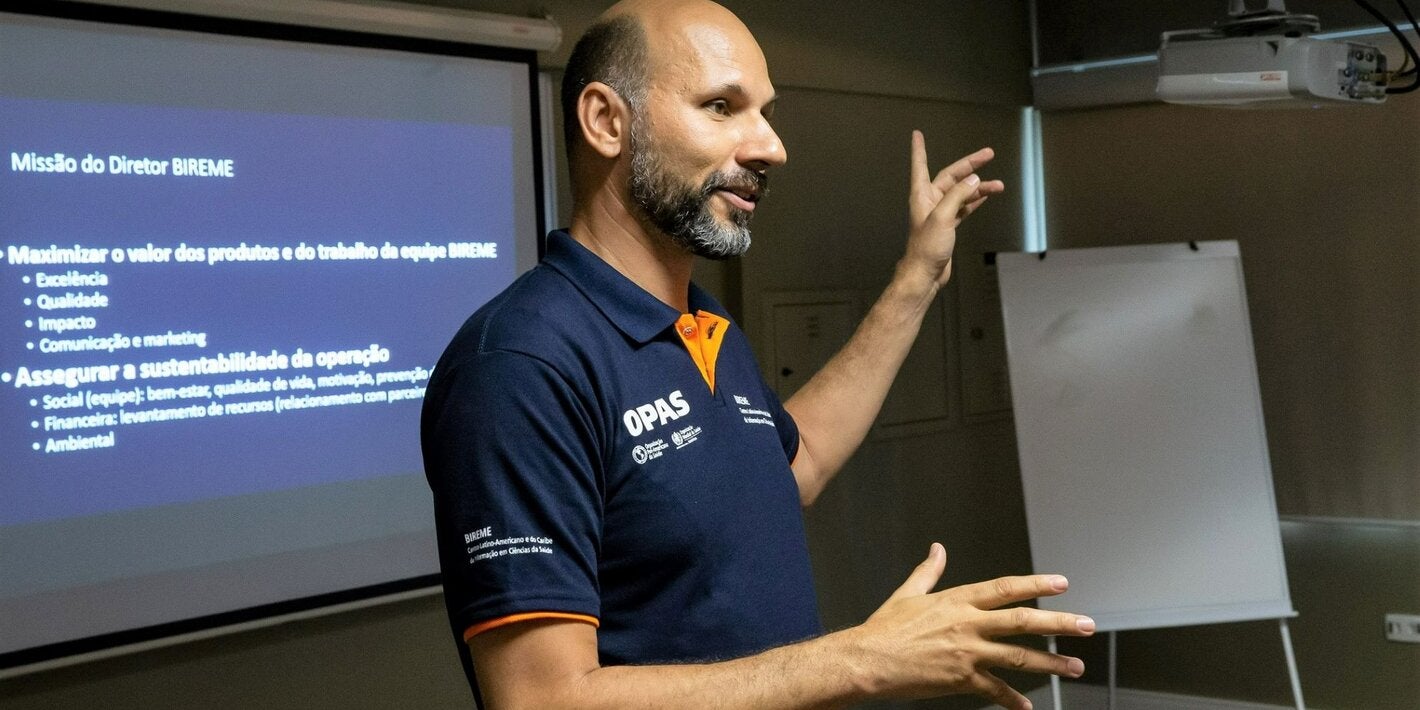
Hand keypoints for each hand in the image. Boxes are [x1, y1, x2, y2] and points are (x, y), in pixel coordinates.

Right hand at [849, 543, 1093, 708]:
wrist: (869, 660)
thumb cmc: (885, 629)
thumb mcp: (908, 593)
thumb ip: (929, 572)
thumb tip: (938, 550)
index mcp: (958, 601)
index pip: (1006, 588)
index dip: (1037, 585)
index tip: (1061, 584)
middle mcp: (969, 624)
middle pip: (1023, 621)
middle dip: (1059, 623)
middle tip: (1086, 625)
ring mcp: (968, 653)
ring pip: (1019, 657)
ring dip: (1051, 662)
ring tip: (1074, 666)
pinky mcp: (962, 679)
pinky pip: (996, 690)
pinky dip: (1014, 699)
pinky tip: (1027, 706)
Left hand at [902, 131, 1005, 288]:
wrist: (925, 274)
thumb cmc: (926, 248)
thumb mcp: (942, 217)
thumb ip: (958, 195)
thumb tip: (974, 180)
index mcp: (922, 195)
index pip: (920, 165)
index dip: (919, 149)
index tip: (917, 135)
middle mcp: (929, 201)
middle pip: (951, 176)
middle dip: (970, 165)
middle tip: (988, 154)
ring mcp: (939, 213)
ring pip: (962, 193)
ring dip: (979, 187)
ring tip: (999, 185)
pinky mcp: (948, 225)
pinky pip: (964, 207)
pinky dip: (975, 201)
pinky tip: (986, 195)